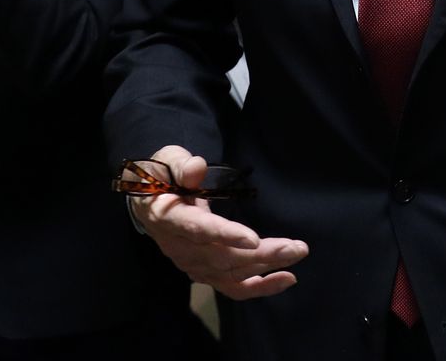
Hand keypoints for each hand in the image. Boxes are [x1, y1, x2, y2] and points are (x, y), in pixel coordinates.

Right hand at [127, 146, 306, 299]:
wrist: (148, 201)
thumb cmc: (162, 176)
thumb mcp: (168, 160)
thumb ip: (182, 165)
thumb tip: (197, 166)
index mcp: (169, 218)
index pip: (198, 230)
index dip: (225, 235)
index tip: (254, 240)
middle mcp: (180, 247)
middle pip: (223, 257)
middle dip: (262, 255)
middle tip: (295, 247)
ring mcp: (192, 263)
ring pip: (231, 273)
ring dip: (267, 267)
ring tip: (297, 253)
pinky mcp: (204, 272)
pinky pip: (232, 286)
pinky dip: (260, 286)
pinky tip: (287, 279)